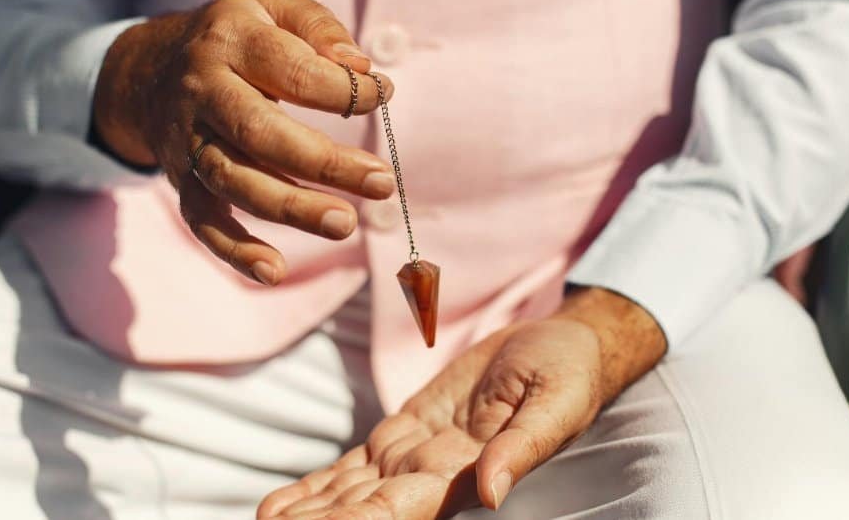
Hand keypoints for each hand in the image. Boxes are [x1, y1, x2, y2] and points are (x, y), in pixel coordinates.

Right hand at [92, 0, 396, 285]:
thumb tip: (360, 69)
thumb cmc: (236, 37)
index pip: (293, 70)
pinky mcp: (181, 181)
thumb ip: (319, 28)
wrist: (149, 69)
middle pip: (261, 133)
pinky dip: (235, 251)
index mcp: (231, 41)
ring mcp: (187, 141)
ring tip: (345, 224)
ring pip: (236, 182)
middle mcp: (202, 92)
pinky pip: (203, 222)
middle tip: (382, 182)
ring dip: (292, 208)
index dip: (344, 89)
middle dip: (324, 163)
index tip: (383, 95)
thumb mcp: (273, 7)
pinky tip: (274, 271)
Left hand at [256, 288, 667, 518]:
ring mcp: (414, 456)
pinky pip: (353, 467)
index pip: (398, 511)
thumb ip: (521, 448)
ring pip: (349, 495)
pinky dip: (316, 487)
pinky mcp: (404, 432)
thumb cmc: (566, 374)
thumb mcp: (554, 404)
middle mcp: (432, 476)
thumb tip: (490, 493)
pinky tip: (281, 506)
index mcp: (463, 473)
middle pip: (362, 510)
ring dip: (307, 514)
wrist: (560, 345)